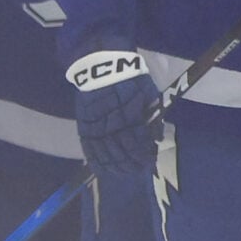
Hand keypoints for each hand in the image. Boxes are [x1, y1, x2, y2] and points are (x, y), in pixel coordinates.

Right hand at [67, 50, 158, 172]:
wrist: (104, 68)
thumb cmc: (132, 80)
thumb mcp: (150, 95)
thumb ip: (153, 119)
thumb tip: (157, 140)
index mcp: (130, 117)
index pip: (136, 143)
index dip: (142, 156)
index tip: (149, 162)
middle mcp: (112, 124)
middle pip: (121, 151)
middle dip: (131, 163)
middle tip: (138, 170)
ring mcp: (96, 126)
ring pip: (105, 153)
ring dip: (115, 165)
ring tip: (123, 173)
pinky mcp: (84, 126)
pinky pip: (88, 148)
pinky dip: (95, 161)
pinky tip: (102, 169)